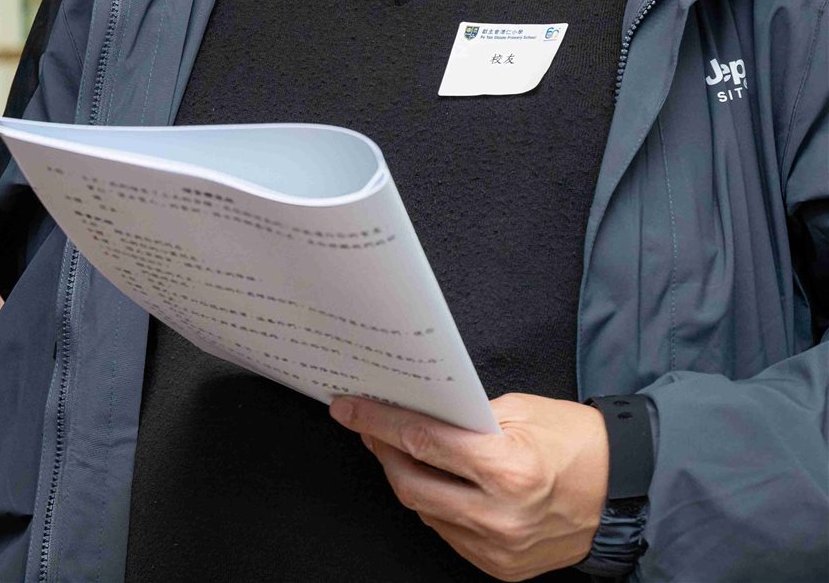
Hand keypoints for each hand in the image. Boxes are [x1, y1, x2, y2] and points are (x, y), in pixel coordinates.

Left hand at [331, 392, 607, 580]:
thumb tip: (411, 415)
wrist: (626, 492)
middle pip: (411, 484)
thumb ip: (463, 418)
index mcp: (507, 469)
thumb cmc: (577, 443)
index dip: (377, 422)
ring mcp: (500, 548)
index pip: (422, 442)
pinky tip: (437, 483)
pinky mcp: (501, 567)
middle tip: (370, 427)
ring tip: (402, 451)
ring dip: (408, 479)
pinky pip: (448, 533)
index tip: (348, 408)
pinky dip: (436, 507)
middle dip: (382, 452)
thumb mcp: (520, 411)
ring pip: (425, 512)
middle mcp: (501, 516)